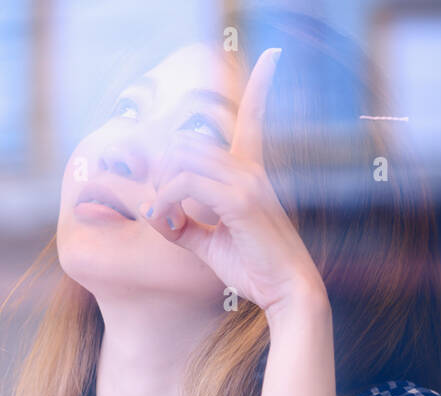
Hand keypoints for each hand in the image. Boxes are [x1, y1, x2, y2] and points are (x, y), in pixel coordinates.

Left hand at [140, 48, 330, 325]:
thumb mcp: (208, 243)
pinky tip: (172, 225)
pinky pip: (186, 185)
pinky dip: (168, 204)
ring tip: (169, 222)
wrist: (286, 292)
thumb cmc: (253, 268)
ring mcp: (247, 182)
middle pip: (187, 143)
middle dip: (163, 173)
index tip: (274, 57)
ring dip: (163, 191)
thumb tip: (154, 211)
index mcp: (249, 172)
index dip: (261, 86)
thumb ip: (183, 225)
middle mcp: (249, 169)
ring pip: (182, 160)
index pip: (254, 117)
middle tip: (165, 212)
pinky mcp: (241, 201)